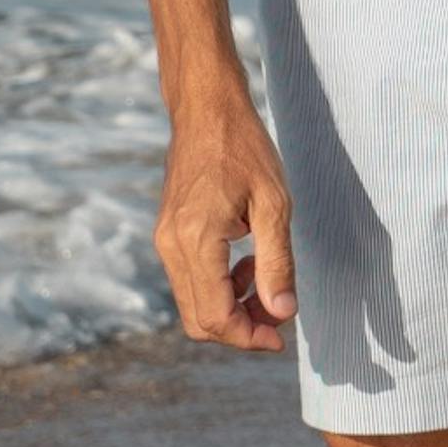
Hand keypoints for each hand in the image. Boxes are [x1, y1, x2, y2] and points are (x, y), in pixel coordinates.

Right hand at [155, 92, 297, 350]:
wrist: (205, 108)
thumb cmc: (243, 146)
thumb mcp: (274, 203)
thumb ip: (277, 262)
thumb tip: (282, 312)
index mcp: (196, 240)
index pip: (216, 318)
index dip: (250, 338)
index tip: (282, 336)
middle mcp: (171, 246)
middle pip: (198, 322)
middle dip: (241, 329)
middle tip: (278, 312)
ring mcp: (165, 240)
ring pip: (192, 305)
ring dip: (231, 307)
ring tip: (265, 279)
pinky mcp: (167, 234)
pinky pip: (189, 281)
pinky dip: (218, 287)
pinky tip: (246, 262)